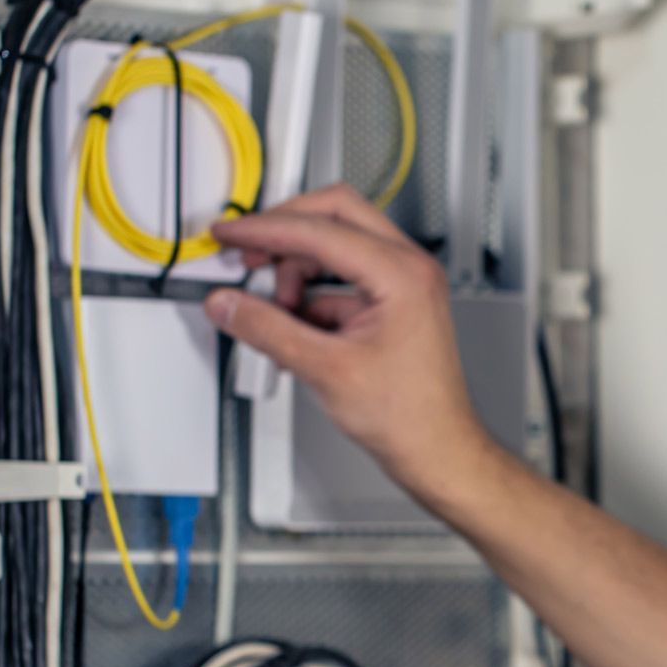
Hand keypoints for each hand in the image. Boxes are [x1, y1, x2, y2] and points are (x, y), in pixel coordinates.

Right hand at [202, 184, 495, 503]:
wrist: (437, 449)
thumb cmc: (409, 416)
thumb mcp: (325, 369)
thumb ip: (267, 329)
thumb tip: (229, 303)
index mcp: (402, 273)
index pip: (320, 229)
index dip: (264, 229)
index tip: (230, 233)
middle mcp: (409, 269)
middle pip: (334, 216)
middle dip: (284, 233)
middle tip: (247, 252)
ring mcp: (404, 284)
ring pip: (336, 247)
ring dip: (297, 271)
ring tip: (278, 313)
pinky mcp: (392, 304)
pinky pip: (341, 281)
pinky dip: (312, 299)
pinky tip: (295, 330)